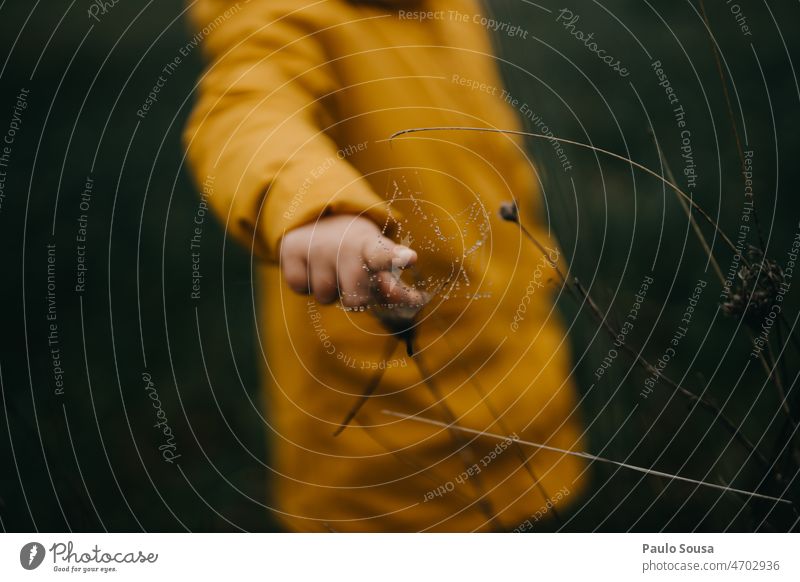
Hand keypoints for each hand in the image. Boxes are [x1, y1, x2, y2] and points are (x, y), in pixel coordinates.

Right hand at [280, 214, 421, 307]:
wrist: (316, 217)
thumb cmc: (355, 250)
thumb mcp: (375, 260)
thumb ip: (393, 284)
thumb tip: (416, 301)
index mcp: (370, 246)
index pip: (383, 255)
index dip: (395, 259)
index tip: (410, 258)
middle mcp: (343, 244)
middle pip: (355, 297)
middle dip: (357, 298)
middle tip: (354, 281)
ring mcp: (316, 246)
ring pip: (325, 296)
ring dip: (330, 291)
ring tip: (331, 268)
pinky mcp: (291, 250)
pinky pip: (300, 287)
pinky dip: (306, 283)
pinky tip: (311, 266)